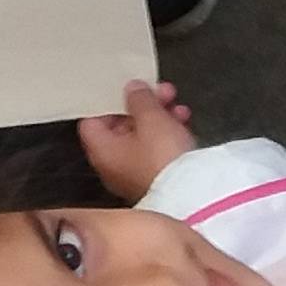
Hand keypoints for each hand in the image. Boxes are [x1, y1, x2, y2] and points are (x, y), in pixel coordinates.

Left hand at [78, 80, 196, 202]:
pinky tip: (184, 121)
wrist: (193, 196)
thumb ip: (139, 99)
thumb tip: (132, 89)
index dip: (107, 103)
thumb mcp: (151, 118)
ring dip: (158, 117)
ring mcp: (135, 174)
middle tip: (158, 92)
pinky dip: (168, 134)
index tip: (125, 90)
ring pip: (142, 137)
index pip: (92, 121)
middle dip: (141, 106)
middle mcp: (113, 166)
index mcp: (102, 151)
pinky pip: (157, 150)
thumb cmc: (164, 158)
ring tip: (176, 105)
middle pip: (120, 127)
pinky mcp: (157, 179)